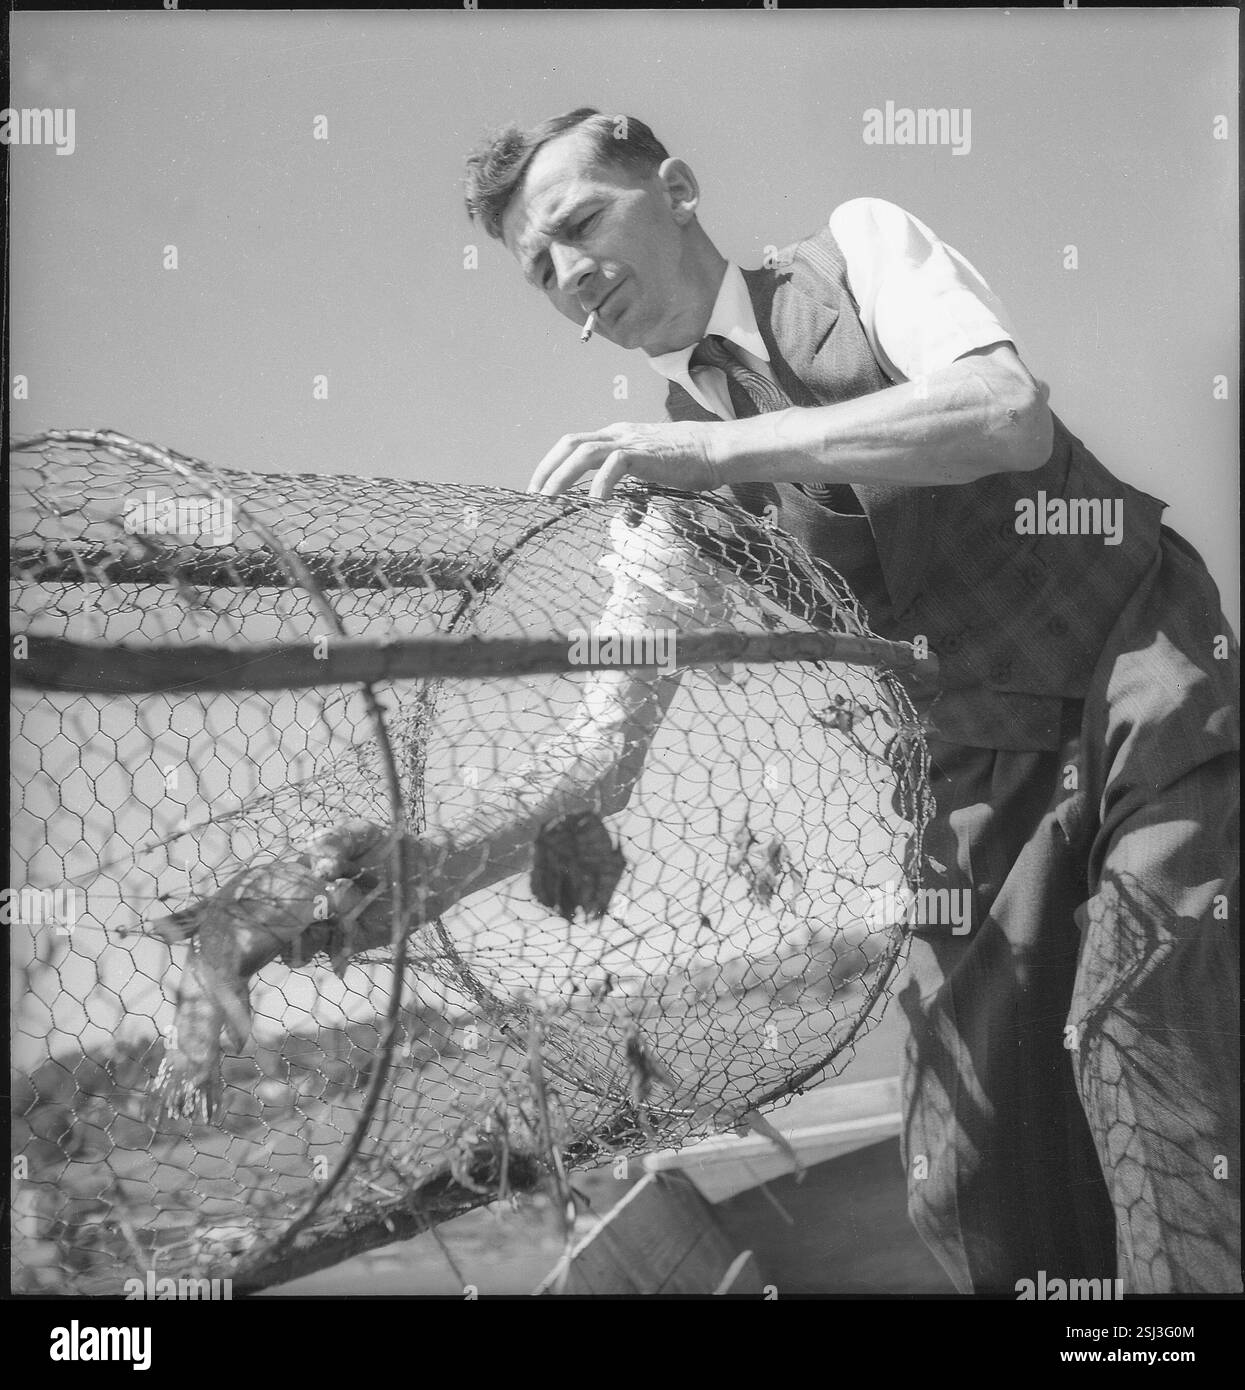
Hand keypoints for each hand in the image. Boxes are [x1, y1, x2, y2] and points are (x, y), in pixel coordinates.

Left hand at [526, 420, 734, 499]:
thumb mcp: (653, 479)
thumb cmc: (688, 463)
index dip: (553, 464)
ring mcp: (630, 441)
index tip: (540, 487)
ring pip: (584, 451)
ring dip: (562, 475)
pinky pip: (614, 463)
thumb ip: (635, 496)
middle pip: (570, 443)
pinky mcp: (643, 452)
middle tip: (534, 494)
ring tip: (551, 498)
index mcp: (617, 437)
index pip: (575, 444)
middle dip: (548, 468)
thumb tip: (628, 520)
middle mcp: (618, 434)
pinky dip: (601, 482)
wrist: (714, 449)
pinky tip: (597, 502)